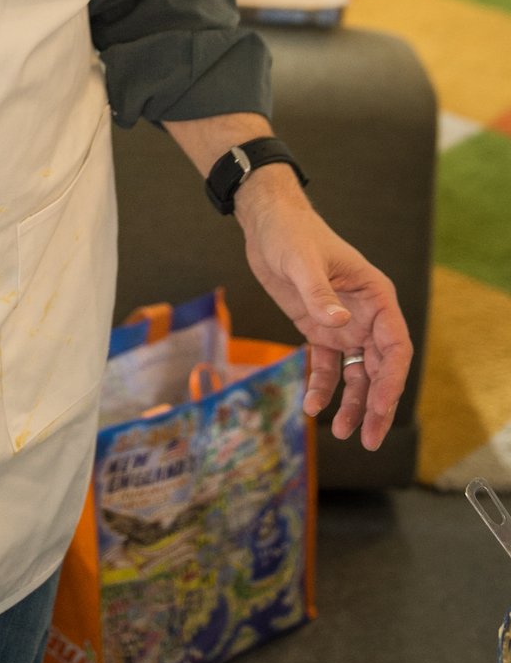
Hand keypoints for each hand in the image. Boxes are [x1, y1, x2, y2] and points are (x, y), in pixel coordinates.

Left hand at [235, 167, 412, 451]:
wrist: (266, 223)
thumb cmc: (291, 233)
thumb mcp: (302, 261)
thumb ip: (320, 293)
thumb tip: (340, 324)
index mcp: (376, 297)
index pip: (396, 347)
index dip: (392, 381)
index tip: (381, 409)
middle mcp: (366, 315)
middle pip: (381, 368)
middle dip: (376, 404)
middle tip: (367, 439)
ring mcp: (344, 324)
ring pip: (357, 372)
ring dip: (352, 403)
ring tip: (343, 433)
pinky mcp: (319, 328)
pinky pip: (328, 365)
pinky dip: (323, 387)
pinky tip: (312, 406)